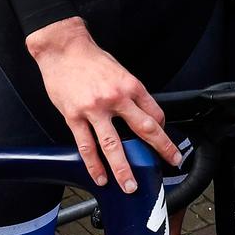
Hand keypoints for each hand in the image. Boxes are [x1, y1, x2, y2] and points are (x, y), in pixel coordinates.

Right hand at [26, 18, 180, 189]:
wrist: (63, 48)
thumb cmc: (92, 59)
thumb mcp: (120, 71)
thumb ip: (131, 93)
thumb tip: (141, 114)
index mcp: (131, 86)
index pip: (155, 113)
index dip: (163, 130)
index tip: (166, 141)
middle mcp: (116, 98)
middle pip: (144, 129)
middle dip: (161, 149)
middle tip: (171, 162)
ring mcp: (94, 109)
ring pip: (113, 145)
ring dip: (123, 169)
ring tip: (131, 186)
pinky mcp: (73, 116)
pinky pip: (86, 146)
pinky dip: (94, 165)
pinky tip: (101, 177)